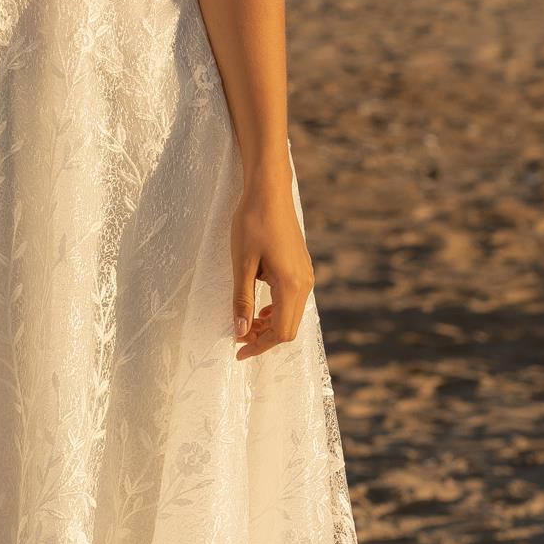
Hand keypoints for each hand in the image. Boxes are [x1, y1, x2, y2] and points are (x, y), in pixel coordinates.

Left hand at [230, 177, 312, 358]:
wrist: (269, 191)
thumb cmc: (252, 223)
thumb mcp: (241, 265)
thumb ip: (242, 301)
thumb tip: (240, 332)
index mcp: (290, 285)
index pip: (281, 331)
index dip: (259, 346)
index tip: (237, 351)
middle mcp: (304, 283)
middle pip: (289, 328)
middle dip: (264, 339)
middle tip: (238, 338)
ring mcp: (306, 276)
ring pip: (291, 315)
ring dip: (269, 325)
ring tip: (245, 323)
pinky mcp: (301, 268)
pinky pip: (292, 300)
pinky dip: (275, 311)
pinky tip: (259, 307)